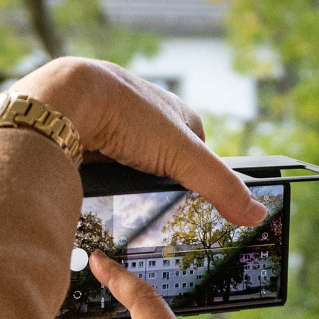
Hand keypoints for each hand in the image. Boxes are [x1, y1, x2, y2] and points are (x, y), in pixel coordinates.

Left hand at [12, 58, 264, 225]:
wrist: (61, 102)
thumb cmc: (125, 113)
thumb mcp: (181, 154)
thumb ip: (219, 184)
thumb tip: (257, 213)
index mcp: (174, 113)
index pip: (200, 153)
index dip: (200, 181)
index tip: (201, 208)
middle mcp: (143, 117)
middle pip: (162, 164)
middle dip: (159, 187)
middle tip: (157, 215)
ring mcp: (112, 128)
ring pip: (128, 168)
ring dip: (126, 187)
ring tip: (122, 210)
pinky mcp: (85, 140)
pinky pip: (99, 170)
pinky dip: (100, 184)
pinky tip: (96, 197)